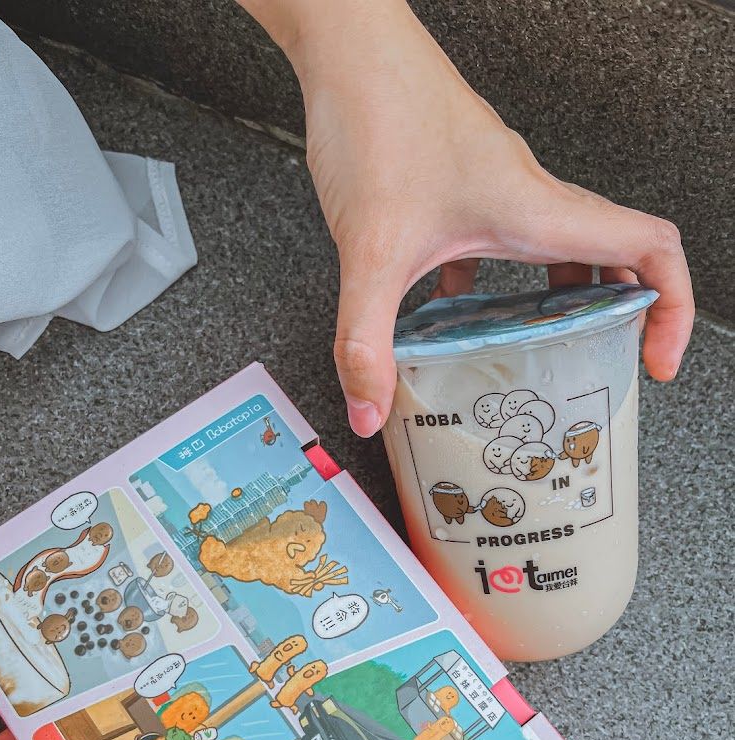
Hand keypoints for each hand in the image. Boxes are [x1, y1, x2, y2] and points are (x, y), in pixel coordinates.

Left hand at [241, 0, 693, 434]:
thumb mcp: (369, 252)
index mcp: (537, 210)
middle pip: (614, 254)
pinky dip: (496, 281)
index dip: (673, 309)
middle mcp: (530, 195)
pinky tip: (455, 310)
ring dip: (562, 297)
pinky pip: (502, 238)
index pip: (649, 249)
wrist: (346, 45)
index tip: (658, 359)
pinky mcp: (462, 183)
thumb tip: (370, 414)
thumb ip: (366, 342)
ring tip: (541, 348)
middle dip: (623, 315)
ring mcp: (498, 186)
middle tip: (603, 363)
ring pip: (558, 246)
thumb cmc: (375, 118)